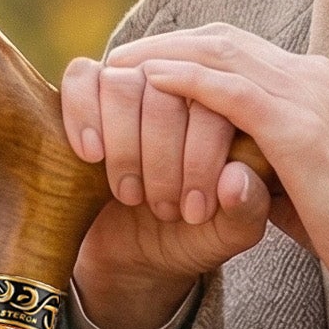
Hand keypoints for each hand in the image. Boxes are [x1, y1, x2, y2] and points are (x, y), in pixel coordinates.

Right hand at [61, 51, 273, 328]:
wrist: (136, 253)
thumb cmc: (191, 237)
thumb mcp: (227, 236)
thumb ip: (245, 212)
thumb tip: (234, 176)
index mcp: (232, 110)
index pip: (217, 105)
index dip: (201, 159)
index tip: (194, 213)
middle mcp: (186, 86)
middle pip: (169, 90)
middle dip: (162, 159)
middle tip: (164, 210)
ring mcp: (137, 83)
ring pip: (124, 83)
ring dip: (125, 146)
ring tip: (130, 196)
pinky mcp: (91, 89)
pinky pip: (83, 76)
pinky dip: (84, 113)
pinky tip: (92, 155)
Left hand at [110, 26, 328, 328]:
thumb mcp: (299, 179)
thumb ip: (263, 158)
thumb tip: (223, 164)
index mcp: (315, 85)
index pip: (239, 48)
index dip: (186, 50)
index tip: (142, 66)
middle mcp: (313, 77)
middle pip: (222, 39)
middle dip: (164, 43)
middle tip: (116, 58)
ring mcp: (309, 97)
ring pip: (220, 55)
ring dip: (163, 57)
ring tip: (119, 68)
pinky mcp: (299, 128)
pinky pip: (230, 90)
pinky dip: (186, 81)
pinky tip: (151, 83)